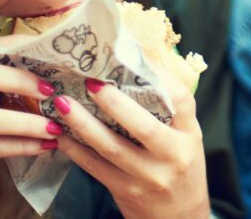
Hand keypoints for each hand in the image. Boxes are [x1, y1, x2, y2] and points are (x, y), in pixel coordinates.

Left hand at [55, 73, 208, 218]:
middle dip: (113, 102)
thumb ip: (169, 110)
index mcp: (189, 135)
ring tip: (62, 103)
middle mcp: (172, 156)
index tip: (134, 59)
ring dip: (83, 124)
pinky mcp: (126, 192)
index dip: (160, 77)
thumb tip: (138, 68)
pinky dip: (75, 150)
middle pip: (142, 125)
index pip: (182, 100)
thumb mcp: (186, 138)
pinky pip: (95, 167)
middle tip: (90, 80)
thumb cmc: (180, 168)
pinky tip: (61, 134)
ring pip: (111, 148)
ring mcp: (148, 177)